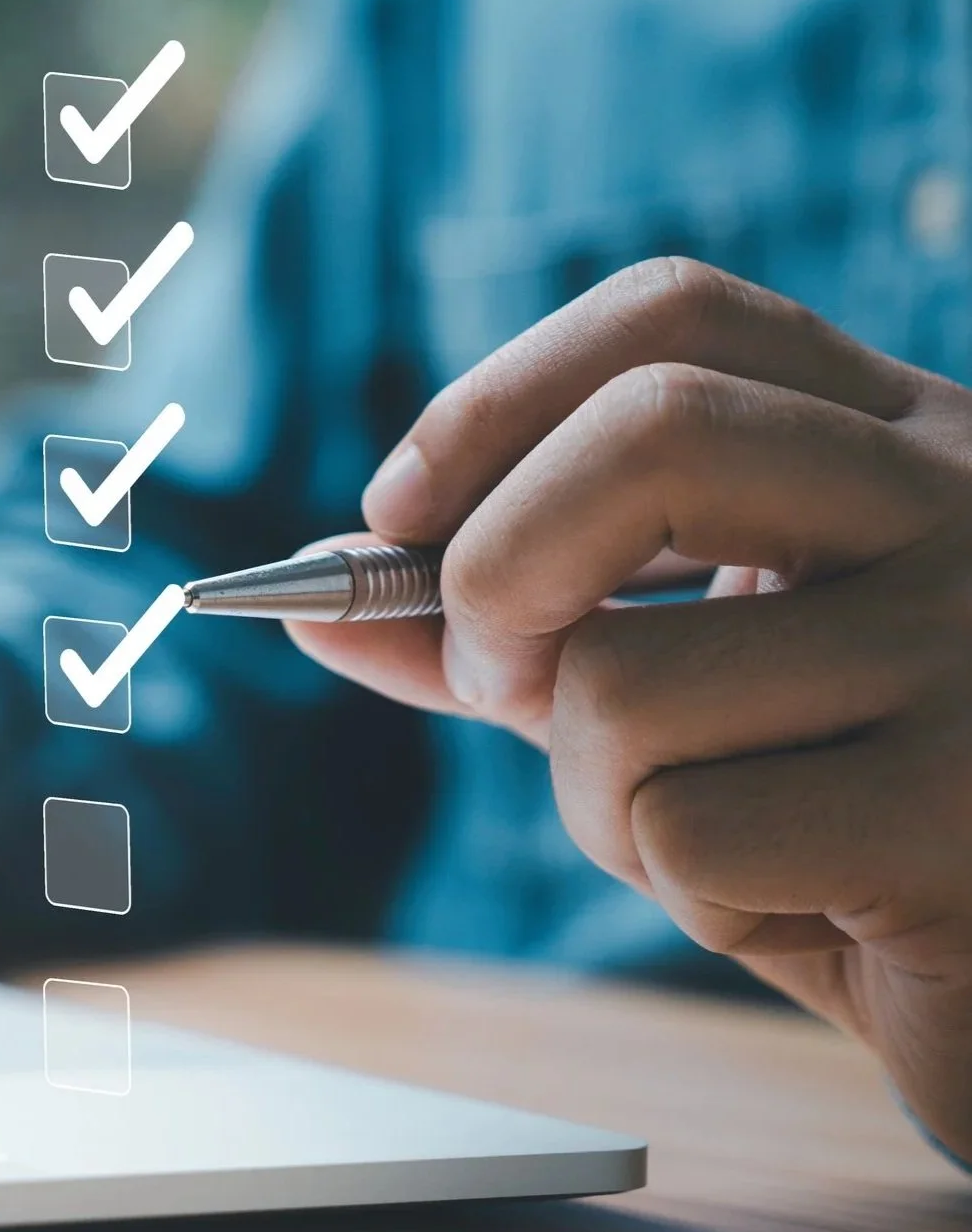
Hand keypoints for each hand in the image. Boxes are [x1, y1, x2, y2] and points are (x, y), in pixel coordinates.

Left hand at [289, 258, 971, 1158]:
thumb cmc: (849, 834)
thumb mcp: (682, 698)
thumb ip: (523, 634)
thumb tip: (324, 595)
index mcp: (902, 442)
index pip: (678, 317)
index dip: (494, 400)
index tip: (394, 514)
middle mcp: (967, 504)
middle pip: (647, 435)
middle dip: (495, 574)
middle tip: (494, 683)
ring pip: (624, 679)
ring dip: (605, 802)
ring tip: (736, 846)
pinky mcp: (969, 812)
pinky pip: (690, 832)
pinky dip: (692, 898)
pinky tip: (812, 914)